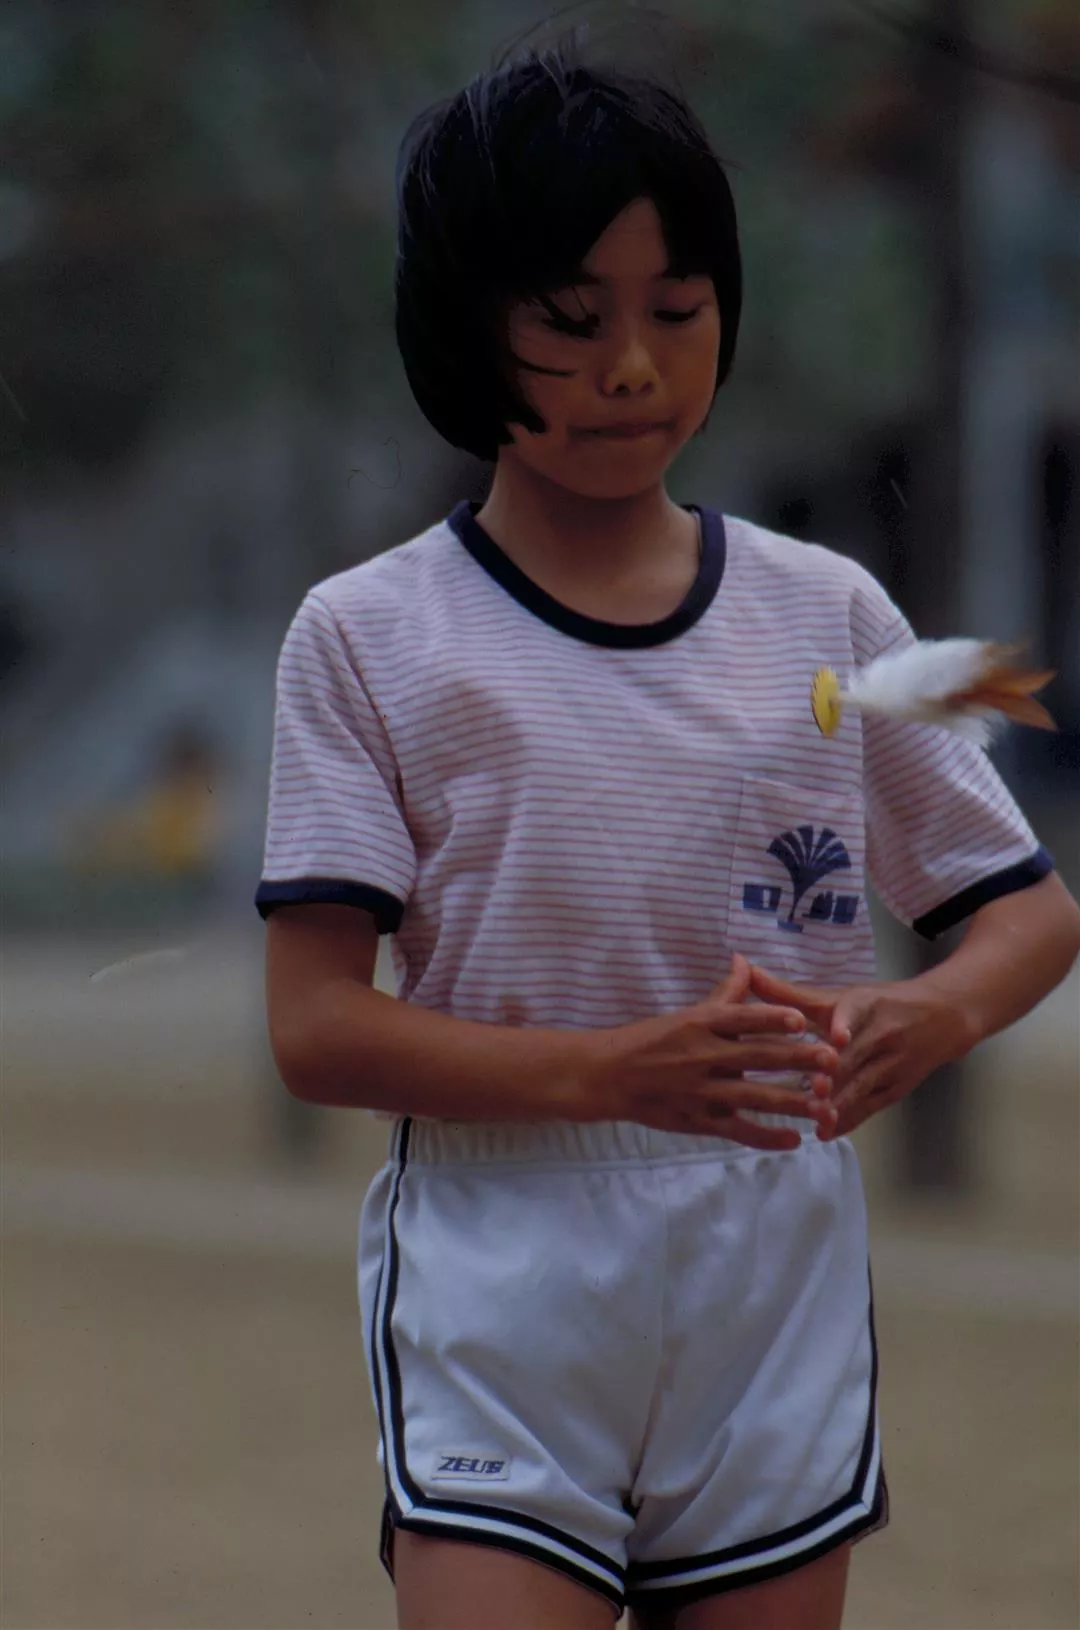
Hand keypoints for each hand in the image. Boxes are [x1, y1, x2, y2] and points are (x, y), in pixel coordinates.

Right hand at [579, 953, 840, 1149]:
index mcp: (701, 1024)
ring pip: (754, 1098)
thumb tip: (745, 960)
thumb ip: (724, 992)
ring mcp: (701, 1092)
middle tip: (831, 1061)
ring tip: (823, 1104)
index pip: (742, 1018)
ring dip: (791, 1102)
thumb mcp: (688, 1013)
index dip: (772, 1018)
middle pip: (757, 1058)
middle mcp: (704, 1056)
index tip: (802, 1021)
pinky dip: (767, 1137)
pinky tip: (794, 1139)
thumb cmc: (653, 1039)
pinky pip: (738, 1131)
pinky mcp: (698, 1121)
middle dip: (797, 1060)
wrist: (610, 1075)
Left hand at [747, 963, 975, 1137]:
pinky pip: (871, 1106)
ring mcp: (892, 1063)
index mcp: (865, 1005)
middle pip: (858, 1056)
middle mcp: (881, 1033)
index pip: (855, 1013)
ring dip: (842, 1102)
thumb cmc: (878, 1005)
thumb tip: (744, 970)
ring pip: (865, 1084)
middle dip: (837, 1074)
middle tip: (812, 1090)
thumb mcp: (838, 995)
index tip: (837, 1036)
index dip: (845, 1024)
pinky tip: (827, 1130)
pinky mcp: (897, 1088)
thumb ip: (789, 992)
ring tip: (816, 1117)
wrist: (941, 1017)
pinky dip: (850, 1119)